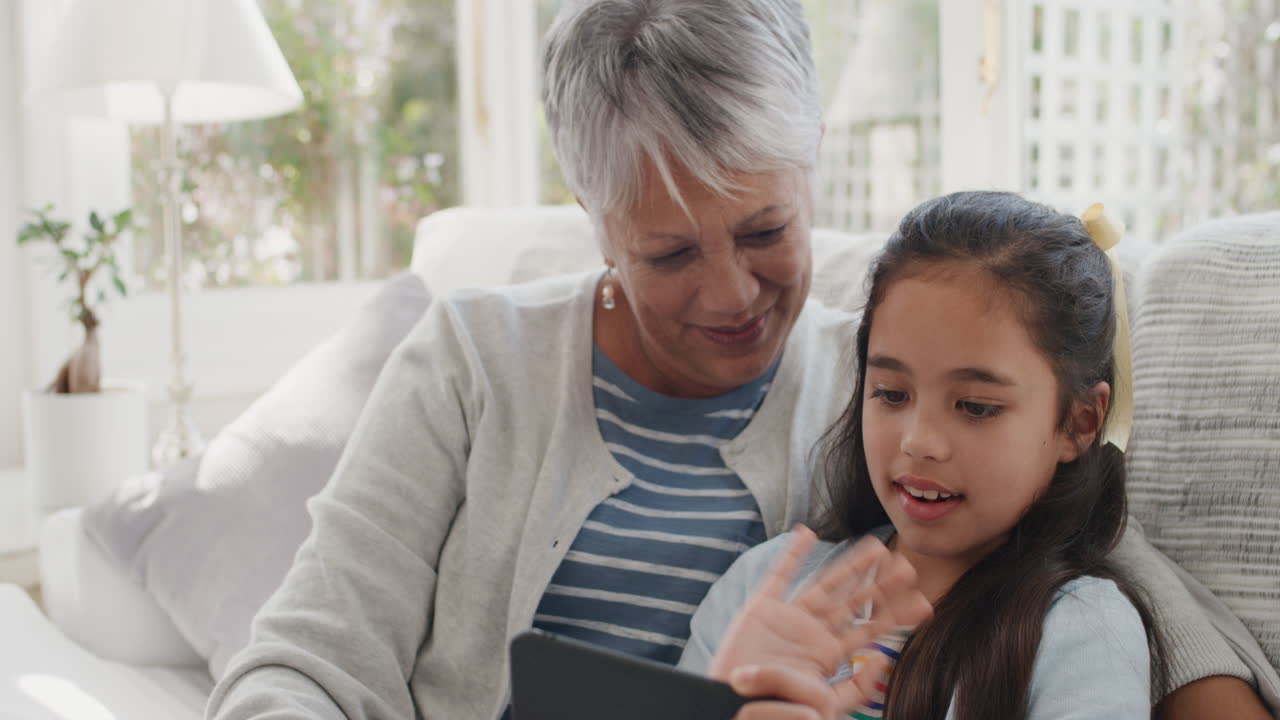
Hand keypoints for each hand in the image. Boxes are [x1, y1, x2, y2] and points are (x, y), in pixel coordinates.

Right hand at [710, 526, 931, 716]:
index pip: (868, 629)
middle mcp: (812, 630)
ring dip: (850, 566)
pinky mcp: (760, 608)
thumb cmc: (777, 712)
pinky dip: (790, 554)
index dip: (895, 616)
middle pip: (853, 601)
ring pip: (825, 584)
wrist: (734, 709)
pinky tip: (805, 533)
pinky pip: (778, 576)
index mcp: (828, 653)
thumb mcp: (824, 707)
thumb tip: (882, 661)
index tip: (924, 603)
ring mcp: (788, 617)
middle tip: (908, 567)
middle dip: (881, 585)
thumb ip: (855, 689)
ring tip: (876, 547)